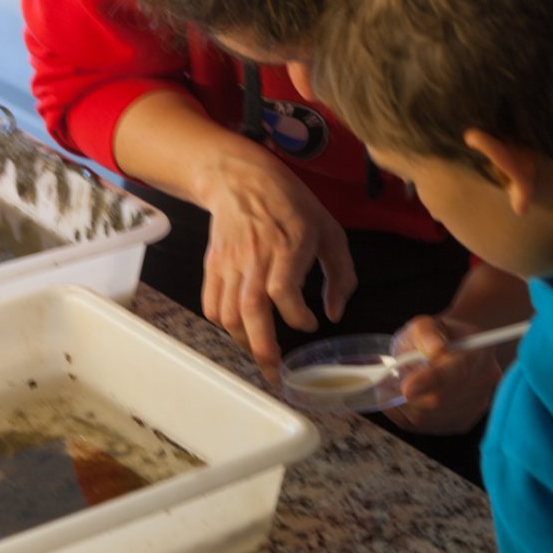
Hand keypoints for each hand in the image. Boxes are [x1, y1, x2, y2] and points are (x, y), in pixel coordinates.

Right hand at [197, 150, 356, 379]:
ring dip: (244, 341)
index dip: (297, 316)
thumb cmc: (292, 206)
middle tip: (275, 372)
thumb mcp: (330, 231)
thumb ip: (340, 274)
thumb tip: (334, 314)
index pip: (284, 290)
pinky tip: (241, 330)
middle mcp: (254, 257)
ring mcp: (229, 263)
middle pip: (250, 310)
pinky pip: (212, 304)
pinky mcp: (213, 266)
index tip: (310, 323)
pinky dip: (224, 324)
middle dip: (262, 348)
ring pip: (228, 313)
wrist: (241, 180)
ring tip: (261, 353)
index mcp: (286, 245)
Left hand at [385, 315, 504, 434]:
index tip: (407, 387)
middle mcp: (484, 382)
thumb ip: (428, 331)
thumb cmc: (435, 337)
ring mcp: (475, 407)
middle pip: (441, 399)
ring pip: (429, 417)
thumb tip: (435, 350)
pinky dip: (404, 413)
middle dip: (407, 393)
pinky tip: (400, 398)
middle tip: (386, 381)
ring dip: (402, 403)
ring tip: (394, 385)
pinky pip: (424, 426)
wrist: (450, 351)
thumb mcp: (426, 324)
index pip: (457, 370)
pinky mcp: (461, 424)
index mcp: (478, 351)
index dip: (431, 380)